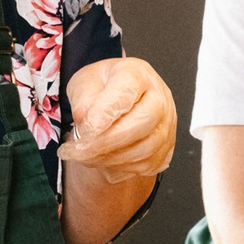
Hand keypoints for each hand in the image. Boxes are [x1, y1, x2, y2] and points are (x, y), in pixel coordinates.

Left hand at [60, 57, 177, 183]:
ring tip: (84, 156)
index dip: (105, 113)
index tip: (85, 129)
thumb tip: (85, 117)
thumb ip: (83, 97)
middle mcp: (159, 97)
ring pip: (145, 150)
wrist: (118, 101)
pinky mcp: (165, 148)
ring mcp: (166, 125)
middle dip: (106, 142)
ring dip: (109, 159)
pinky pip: (146, 166)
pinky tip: (101, 161)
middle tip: (77, 150)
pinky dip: (119, 169)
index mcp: (137, 74)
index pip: (126, 92)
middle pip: (142, 123)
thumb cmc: (103, 88)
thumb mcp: (84, 82)